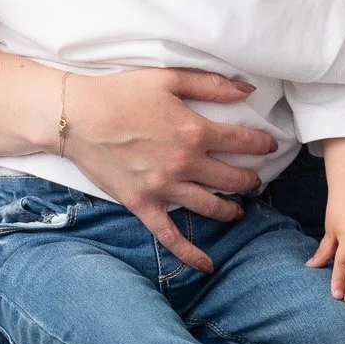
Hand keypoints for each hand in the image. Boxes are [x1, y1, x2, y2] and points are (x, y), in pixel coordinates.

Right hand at [63, 69, 270, 271]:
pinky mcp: (142, 204)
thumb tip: (248, 90)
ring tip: (237, 209)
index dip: (262, 146)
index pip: (243, 143)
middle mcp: (185, 163)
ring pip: (211, 207)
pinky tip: (207, 265)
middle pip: (233, 179)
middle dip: (250, 180)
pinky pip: (170, 236)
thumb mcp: (169, 78)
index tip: (268, 147)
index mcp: (195, 131)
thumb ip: (212, 84)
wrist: (76, 116)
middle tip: (254, 180)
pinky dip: (190, 253)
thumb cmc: (122, 92)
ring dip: (230, 210)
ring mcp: (164, 188)